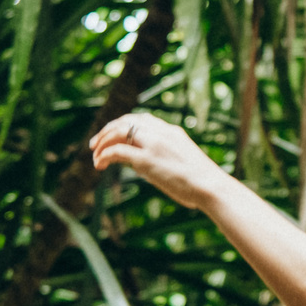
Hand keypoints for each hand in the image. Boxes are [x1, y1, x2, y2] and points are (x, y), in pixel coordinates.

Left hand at [90, 113, 226, 208]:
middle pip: (126, 121)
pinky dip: (105, 155)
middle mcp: (161, 133)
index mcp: (171, 131)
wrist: (211, 186)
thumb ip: (161, 157)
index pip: (141, 118)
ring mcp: (153, 145)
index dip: (122, 124)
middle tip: (94, 144)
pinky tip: (99, 164)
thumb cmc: (201, 181)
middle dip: (107, 130)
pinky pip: (117, 151)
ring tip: (94, 154)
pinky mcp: (147, 160)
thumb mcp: (181, 161)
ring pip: (119, 131)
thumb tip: (140, 165)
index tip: (112, 135)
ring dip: (103, 141)